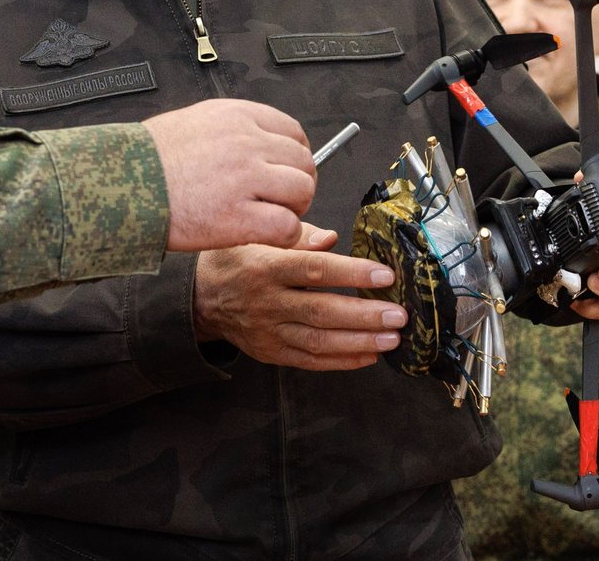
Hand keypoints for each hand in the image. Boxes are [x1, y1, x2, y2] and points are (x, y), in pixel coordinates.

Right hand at [147, 100, 313, 250]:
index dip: (293, 156)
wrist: (117, 184)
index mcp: (237, 116)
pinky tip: (266, 235)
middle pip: (302, 162)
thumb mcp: (194, 122)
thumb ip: (232, 129)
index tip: (283, 172)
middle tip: (279, 200)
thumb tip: (260, 142)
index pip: (293, 131)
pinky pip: (287, 227)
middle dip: (297, 184)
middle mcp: (246, 142)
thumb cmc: (147, 159)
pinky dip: (284, 236)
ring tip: (272, 217)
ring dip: (293, 209)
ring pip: (301, 191)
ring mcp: (244, 178)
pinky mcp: (237, 216)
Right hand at [193, 222, 405, 370]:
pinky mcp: (272, 353)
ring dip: (359, 342)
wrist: (200, 298)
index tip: (385, 276)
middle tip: (398, 315)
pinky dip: (341, 361)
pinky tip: (369, 355)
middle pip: (321, 312)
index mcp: (266, 267)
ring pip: (319, 341)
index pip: (314, 270)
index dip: (351, 273)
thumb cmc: (237, 259)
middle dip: (364, 316)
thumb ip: (297, 236)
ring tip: (392, 338)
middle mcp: (268, 302)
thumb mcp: (258, 236)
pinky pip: (310, 361)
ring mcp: (269, 332)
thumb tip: (331, 239)